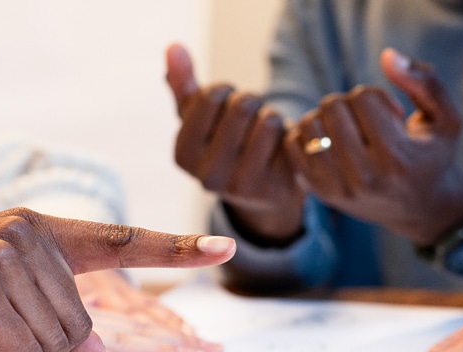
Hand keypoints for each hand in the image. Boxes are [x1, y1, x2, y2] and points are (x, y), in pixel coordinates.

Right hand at [166, 43, 304, 242]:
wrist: (261, 192)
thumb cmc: (224, 145)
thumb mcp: (198, 118)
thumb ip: (183, 83)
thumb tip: (173, 47)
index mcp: (183, 155)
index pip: (210, 96)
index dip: (224, 89)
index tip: (227, 99)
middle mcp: (208, 176)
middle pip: (242, 106)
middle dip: (251, 101)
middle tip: (251, 114)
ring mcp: (242, 186)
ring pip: (269, 121)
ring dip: (272, 116)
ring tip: (266, 130)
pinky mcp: (274, 189)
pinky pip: (290, 140)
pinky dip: (289, 136)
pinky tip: (281, 149)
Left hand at [284, 48, 462, 246]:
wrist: (423, 210)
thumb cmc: (434, 155)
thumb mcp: (447, 118)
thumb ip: (425, 81)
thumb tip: (387, 55)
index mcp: (396, 159)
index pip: (362, 97)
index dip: (377, 96)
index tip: (392, 114)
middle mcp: (364, 178)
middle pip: (332, 107)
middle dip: (350, 104)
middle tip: (368, 121)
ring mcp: (338, 189)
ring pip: (308, 124)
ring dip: (327, 118)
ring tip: (350, 130)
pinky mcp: (321, 194)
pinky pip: (293, 146)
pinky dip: (308, 135)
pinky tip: (332, 142)